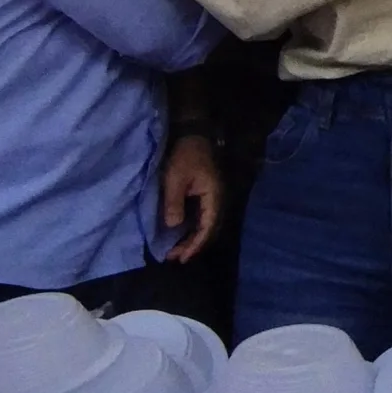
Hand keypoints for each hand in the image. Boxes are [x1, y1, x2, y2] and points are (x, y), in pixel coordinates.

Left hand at [159, 132, 221, 262]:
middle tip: (174, 258)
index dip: (195, 245)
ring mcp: (212, 198)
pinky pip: (200, 218)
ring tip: (175, 251)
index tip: (182, 258)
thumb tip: (174, 227)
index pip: (208, 228)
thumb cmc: (185, 155)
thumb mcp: (175, 178)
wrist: (193, 134)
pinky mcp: (205, 195)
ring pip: (205, 225)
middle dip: (192, 246)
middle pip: (208, 230)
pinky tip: (180, 234)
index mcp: (214, 197)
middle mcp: (217, 201)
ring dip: (191, 239)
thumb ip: (174, 202)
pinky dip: (191, 229)